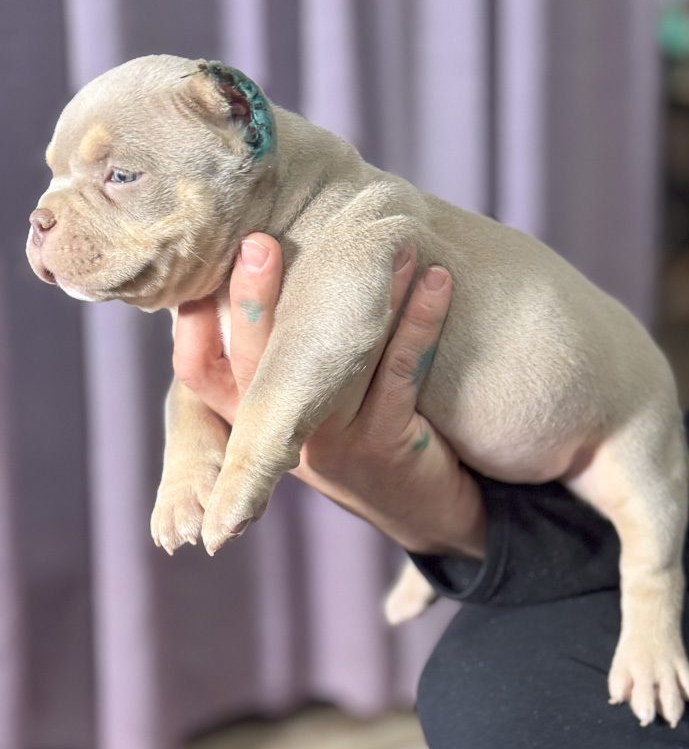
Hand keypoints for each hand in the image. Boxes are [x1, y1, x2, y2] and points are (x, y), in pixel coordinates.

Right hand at [173, 234, 485, 557]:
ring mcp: (332, 444)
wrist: (420, 508)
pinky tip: (437, 282)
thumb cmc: (359, 435)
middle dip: (253, 301)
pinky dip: (419, 321)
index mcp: (254, 421)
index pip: (201, 373)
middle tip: (260, 240)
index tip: (200, 264)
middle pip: (255, 365)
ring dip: (369, 293)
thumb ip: (286, 354)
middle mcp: (283, 436)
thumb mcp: (310, 405)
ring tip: (388, 241)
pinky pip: (399, 372)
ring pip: (337, 358)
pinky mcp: (384, 445)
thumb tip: (273, 254)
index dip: (191, 324)